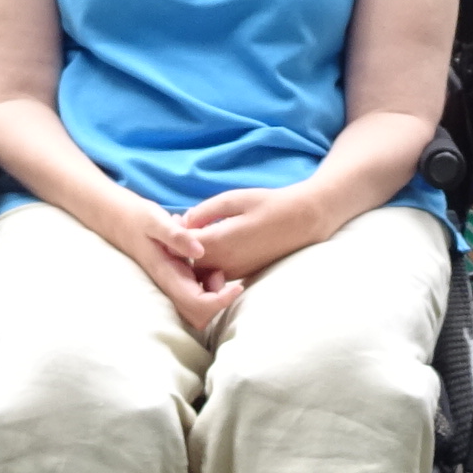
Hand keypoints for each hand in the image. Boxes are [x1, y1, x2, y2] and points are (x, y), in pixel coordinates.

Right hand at [101, 196, 238, 336]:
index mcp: (168, 275)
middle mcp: (170, 286)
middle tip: (218, 272)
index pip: (198, 304)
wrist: (120, 221)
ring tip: (213, 266)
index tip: (236, 286)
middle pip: (199, 316)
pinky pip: (196, 295)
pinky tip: (206, 263)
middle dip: (217, 301)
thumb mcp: (157, 220)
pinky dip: (208, 286)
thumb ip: (177, 236)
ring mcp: (172, 286)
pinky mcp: (176, 281)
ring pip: (198, 308)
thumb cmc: (139, 219)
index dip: (220, 301)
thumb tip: (201, 251)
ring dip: (213, 294)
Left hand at [182, 181, 337, 285]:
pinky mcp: (242, 274)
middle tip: (176, 227)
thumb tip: (184, 221)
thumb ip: (205, 211)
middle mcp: (224, 263)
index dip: (172, 233)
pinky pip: (215, 272)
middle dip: (179, 248)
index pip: (182, 246)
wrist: (302, 222)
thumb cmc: (269, 205)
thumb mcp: (234, 199)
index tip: (170, 219)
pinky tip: (210, 243)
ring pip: (201, 270)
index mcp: (219, 243)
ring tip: (192, 235)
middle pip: (187, 263)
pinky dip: (207, 261)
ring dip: (193, 257)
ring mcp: (233, 271)